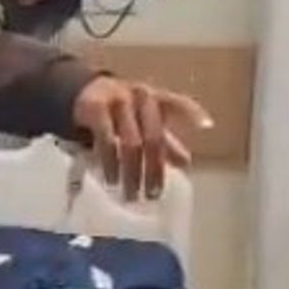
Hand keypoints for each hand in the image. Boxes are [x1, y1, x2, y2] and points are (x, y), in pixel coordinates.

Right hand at [72, 77, 213, 200]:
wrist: (82, 93)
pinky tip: (111, 180)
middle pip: (153, 137)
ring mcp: (118, 100)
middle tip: (152, 195)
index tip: (207, 126)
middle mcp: (140, 96)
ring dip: (131, 172)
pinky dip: (110, 163)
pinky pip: (106, 141)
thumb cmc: (121, 112)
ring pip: (131, 143)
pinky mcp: (96, 108)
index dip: (192, 113)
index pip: (177, 103)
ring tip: (131, 195)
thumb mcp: (143, 123)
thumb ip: (164, 142)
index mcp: (156, 98)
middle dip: (153, 170)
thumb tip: (186, 162)